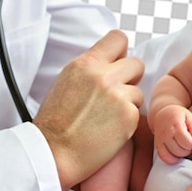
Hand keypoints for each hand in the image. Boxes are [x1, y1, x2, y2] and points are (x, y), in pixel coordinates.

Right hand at [33, 30, 143, 189]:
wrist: (52, 152)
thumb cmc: (56, 120)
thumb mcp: (68, 80)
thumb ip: (92, 67)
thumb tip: (115, 59)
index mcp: (86, 63)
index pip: (118, 38)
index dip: (121, 52)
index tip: (117, 63)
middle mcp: (103, 75)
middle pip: (137, 63)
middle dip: (130, 78)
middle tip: (115, 94)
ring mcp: (118, 95)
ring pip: (139, 91)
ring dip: (128, 102)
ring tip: (107, 116)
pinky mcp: (128, 117)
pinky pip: (137, 112)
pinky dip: (127, 121)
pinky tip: (110, 129)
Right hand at [153, 105, 191, 164]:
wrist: (162, 114)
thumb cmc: (178, 115)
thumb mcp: (189, 117)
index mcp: (176, 124)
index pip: (187, 142)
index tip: (191, 138)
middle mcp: (166, 133)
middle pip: (181, 151)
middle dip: (187, 149)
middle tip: (187, 143)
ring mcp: (160, 140)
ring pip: (173, 156)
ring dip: (180, 155)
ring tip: (182, 146)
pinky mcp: (157, 145)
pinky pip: (164, 158)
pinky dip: (172, 159)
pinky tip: (176, 153)